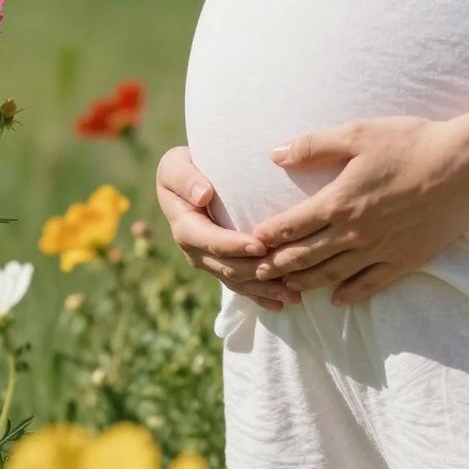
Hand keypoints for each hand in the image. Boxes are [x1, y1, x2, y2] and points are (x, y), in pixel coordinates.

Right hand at [154, 145, 303, 312]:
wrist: (188, 179)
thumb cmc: (185, 167)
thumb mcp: (175, 165)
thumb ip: (185, 178)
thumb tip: (203, 196)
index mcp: (185, 227)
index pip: (211, 241)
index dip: (235, 246)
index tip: (260, 246)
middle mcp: (196, 250)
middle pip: (229, 267)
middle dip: (257, 273)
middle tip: (289, 275)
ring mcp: (209, 262)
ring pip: (238, 281)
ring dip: (265, 290)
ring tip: (294, 295)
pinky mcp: (222, 266)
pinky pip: (241, 286)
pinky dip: (260, 296)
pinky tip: (282, 304)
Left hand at [249, 115, 468, 305]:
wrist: (465, 167)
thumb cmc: (412, 143)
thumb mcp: (359, 134)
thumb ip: (314, 146)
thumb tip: (275, 154)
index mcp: (338, 202)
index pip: (292, 226)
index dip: (269, 236)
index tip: (251, 243)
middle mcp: (353, 233)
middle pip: (305, 256)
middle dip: (278, 266)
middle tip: (256, 274)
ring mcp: (379, 250)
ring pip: (332, 275)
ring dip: (305, 283)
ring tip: (287, 288)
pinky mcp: (404, 261)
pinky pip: (370, 285)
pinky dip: (349, 295)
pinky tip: (337, 300)